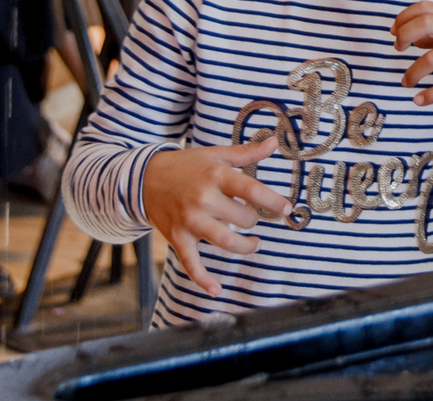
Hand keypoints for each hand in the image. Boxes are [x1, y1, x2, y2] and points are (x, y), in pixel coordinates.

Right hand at [141, 134, 289, 296]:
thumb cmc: (188, 166)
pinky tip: (216, 290)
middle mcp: (203, 199)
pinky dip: (203, 279)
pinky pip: (191, 263)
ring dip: (245, 246)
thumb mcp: (216, 154)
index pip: (251, 190)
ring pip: (225, 241)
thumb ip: (247, 152)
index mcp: (216, 175)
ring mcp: (189, 220)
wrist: (145, 177)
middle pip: (242, 218)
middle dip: (254, 220)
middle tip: (254, 218)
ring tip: (254, 243)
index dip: (272, 201)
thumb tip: (274, 142)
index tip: (287, 209)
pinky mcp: (177, 237)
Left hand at [394, 1, 432, 103]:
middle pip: (427, 23)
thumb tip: (413, 38)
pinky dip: (431, 95)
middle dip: (404, 36)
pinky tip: (420, 101)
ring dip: (413, 72)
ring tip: (406, 82)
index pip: (426, 7)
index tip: (394, 32)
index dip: (404, 17)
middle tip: (398, 50)